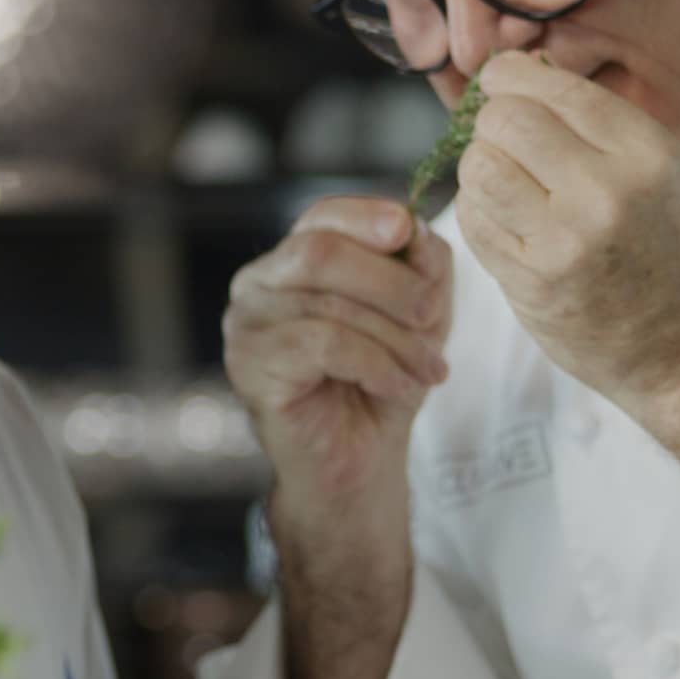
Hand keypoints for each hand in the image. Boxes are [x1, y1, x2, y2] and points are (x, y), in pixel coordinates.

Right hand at [222, 196, 452, 507]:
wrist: (358, 463)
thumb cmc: (380, 383)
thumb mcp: (418, 315)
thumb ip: (420, 265)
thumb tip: (415, 229)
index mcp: (292, 260)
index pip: (322, 216)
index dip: (366, 215)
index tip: (408, 229)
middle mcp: (257, 284)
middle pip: (321, 251)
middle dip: (389, 282)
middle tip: (432, 316)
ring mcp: (247, 324)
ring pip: (329, 303)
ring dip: (395, 337)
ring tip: (429, 369)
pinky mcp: (250, 365)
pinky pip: (323, 345)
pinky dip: (376, 364)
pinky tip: (399, 386)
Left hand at [454, 53, 679, 419]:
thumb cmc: (669, 248)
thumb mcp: (659, 170)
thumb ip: (594, 122)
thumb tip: (516, 70)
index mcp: (645, 153)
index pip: (552, 89)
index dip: (510, 76)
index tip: (498, 81)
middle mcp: (607, 193)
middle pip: (504, 122)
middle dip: (490, 123)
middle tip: (501, 139)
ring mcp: (565, 242)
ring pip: (478, 169)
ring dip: (479, 168)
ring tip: (503, 182)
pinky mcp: (531, 283)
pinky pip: (473, 221)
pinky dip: (478, 212)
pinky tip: (505, 221)